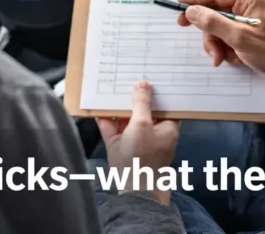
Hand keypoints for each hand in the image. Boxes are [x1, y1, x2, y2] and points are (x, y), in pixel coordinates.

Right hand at [96, 81, 179, 204]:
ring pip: (126, 118)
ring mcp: (134, 139)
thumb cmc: (144, 158)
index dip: (160, 90)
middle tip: (129, 74)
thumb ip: (142, 103)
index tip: (153, 74)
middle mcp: (151, 132)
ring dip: (118, 105)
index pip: (166, 105)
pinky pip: (111, 128)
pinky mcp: (118, 146)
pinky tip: (97, 105)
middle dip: (135, 94)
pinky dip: (105, 118)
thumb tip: (142, 85)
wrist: (132, 191)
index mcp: (167, 128)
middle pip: (144, 109)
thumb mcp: (142, 124)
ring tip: (111, 84)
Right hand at [176, 0, 264, 102]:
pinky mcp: (253, 32)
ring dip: (219, 45)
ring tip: (226, 58)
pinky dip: (229, 49)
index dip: (195, 1)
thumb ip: (214, 22)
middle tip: (212, 51)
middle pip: (216, 13)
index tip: (178, 8)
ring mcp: (252, 19)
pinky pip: (231, 36)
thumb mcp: (240, 38)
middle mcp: (251, 5)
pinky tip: (238, 59)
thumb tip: (193, 11)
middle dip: (211, 34)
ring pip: (221, 28)